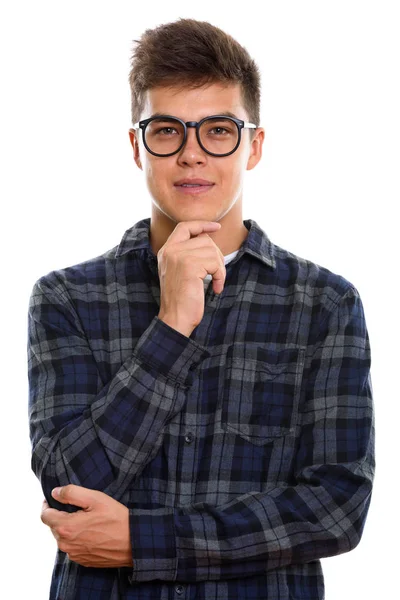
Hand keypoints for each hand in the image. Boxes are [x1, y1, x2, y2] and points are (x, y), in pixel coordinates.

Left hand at [41, 485, 132, 567]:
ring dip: (68, 528)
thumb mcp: (95, 498)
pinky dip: (76, 538)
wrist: (134, 542)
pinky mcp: (83, 561)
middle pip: (53, 526)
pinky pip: (72, 547)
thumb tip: (54, 492)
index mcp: (66, 527)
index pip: (45, 515)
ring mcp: (74, 554)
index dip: (47, 505)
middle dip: (60, 515)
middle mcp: (66, 544)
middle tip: (76, 507)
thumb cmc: (116, 518)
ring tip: (85, 519)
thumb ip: (71, 493)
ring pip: (63, 538)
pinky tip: (91, 532)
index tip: (52, 499)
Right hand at [157, 220, 225, 336]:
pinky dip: (220, 276)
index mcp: (166, 251)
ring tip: (215, 282)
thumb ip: (188, 254)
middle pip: (204, 240)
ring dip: (219, 268)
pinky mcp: (189, 266)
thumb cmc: (181, 299)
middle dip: (216, 256)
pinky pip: (215, 263)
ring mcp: (179, 256)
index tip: (216, 227)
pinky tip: (216, 288)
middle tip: (216, 274)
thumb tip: (208, 238)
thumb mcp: (181, 271)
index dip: (202, 224)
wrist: (175, 318)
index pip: (184, 226)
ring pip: (212, 251)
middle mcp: (170, 250)